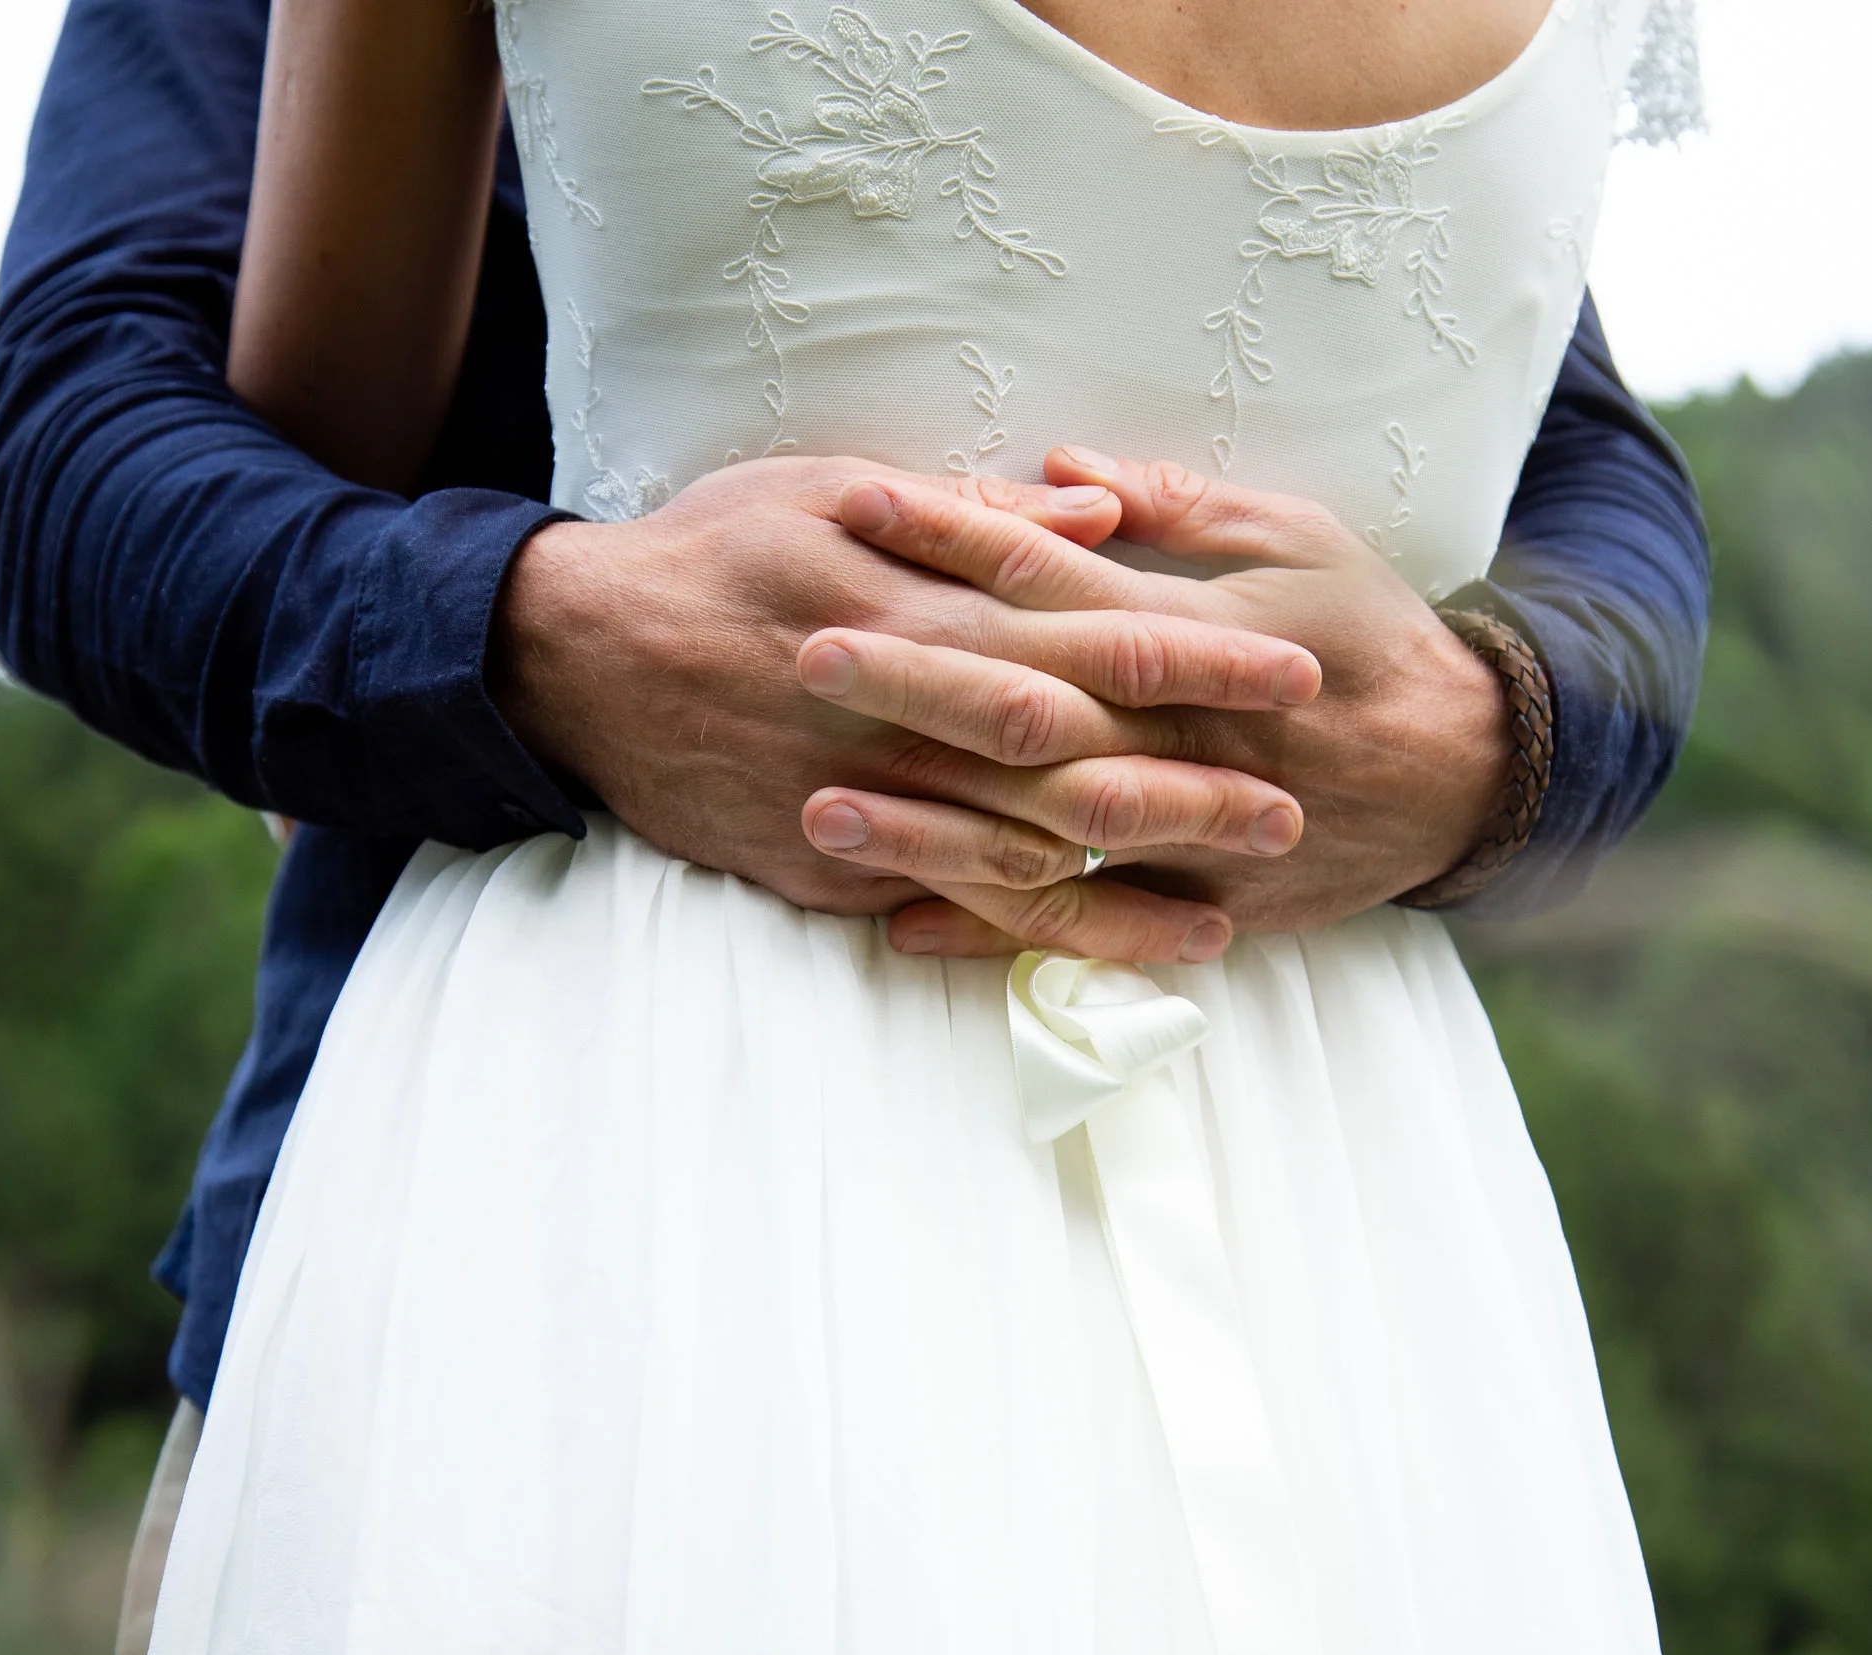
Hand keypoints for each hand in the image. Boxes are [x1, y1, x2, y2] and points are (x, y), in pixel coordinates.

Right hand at [490, 455, 1323, 962]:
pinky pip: (952, 908)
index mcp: (924, 604)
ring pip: (1026, 856)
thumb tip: (1101, 517)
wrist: (575, 660)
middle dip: (1195, 788)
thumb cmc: (717, 552)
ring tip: (1234, 908)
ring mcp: (870, 801)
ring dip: (1134, 883)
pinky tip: (1109, 948)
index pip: (1095, 632)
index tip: (1295, 668)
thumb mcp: (832, 489)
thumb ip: (977, 515)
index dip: (1201, 655)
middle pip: (1081, 759)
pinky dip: (1034, 931)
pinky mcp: (830, 865)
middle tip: (1296, 809)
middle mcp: (907, 713)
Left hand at [801, 449, 1510, 954]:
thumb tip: (1061, 463)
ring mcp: (1190, 825)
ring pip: (1042, 828)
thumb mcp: (1302, 542)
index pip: (1056, 574)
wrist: (1473, 774)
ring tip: (817, 810)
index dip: (956, 534)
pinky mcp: (1199, 898)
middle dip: (916, 677)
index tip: (858, 502)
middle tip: (807, 651)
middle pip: (1031, 703)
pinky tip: (898, 929)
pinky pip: (1085, 924)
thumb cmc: (1375, 638)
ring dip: (929, 822)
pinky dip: (993, 934)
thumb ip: (1182, 506)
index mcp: (1199, 631)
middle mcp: (1184, 731)